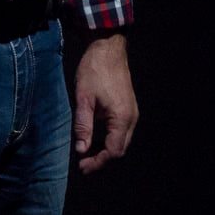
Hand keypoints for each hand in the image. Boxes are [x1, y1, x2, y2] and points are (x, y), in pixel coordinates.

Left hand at [72, 33, 137, 175]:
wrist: (108, 48)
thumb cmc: (95, 70)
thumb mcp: (84, 99)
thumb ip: (83, 126)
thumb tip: (81, 150)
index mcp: (122, 118)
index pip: (113, 152)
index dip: (98, 163)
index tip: (82, 167)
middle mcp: (131, 118)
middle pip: (120, 150)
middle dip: (102, 160)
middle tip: (83, 164)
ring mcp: (132, 113)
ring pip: (122, 141)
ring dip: (106, 151)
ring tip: (87, 154)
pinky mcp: (128, 108)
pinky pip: (121, 132)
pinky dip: (109, 140)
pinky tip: (95, 139)